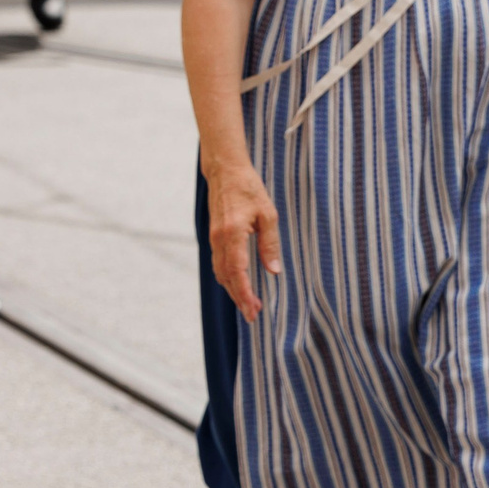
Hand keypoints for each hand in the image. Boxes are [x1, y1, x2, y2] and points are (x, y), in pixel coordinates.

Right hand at [205, 158, 280, 322]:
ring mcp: (214, 239)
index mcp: (233, 234)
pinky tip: (237, 285)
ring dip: (233, 290)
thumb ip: (269, 244)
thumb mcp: (268, 215)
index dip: (245, 294)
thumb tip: (274, 271)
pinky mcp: (214, 237)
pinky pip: (219, 263)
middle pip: (227, 278)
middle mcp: (219, 240)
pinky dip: (228, 277)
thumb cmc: (249, 190)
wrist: (225, 171)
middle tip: (253, 316)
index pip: (237, 272)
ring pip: (221, 272)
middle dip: (239, 298)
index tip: (253, 310)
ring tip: (247, 304)